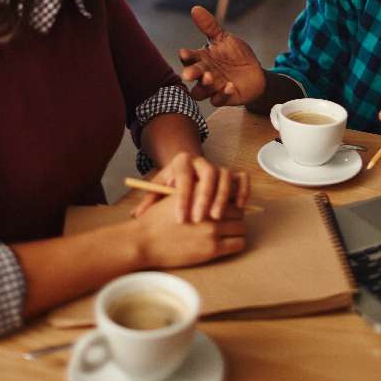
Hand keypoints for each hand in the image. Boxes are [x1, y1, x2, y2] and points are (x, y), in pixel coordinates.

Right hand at [131, 193, 246, 268]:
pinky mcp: (212, 248)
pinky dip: (236, 244)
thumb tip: (218, 194)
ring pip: (242, 227)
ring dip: (236, 231)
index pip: (230, 192)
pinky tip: (226, 245)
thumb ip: (198, 193)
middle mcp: (209, 207)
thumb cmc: (158, 219)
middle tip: (227, 223)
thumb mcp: (177, 195)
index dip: (229, 201)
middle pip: (239, 210)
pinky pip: (238, 244)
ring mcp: (212, 228)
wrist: (144, 240)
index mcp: (201, 191)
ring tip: (227, 235)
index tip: (225, 208)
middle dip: (234, 217)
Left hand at [132, 151, 249, 222]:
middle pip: (208, 174)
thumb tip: (137, 215)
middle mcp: (202, 161)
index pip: (184, 178)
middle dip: (204, 197)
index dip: (183, 198)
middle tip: (199, 219)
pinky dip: (243, 190)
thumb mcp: (157, 189)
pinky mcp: (231, 173)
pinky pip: (242, 178)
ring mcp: (218, 166)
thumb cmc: (170, 184)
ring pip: (226, 175)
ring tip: (216, 218)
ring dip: (223, 197)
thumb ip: (149, 201)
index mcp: (182, 162)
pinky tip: (239, 207)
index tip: (180, 219)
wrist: (184, 169)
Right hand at [179, 6, 265, 106]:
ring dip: (204, 86)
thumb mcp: (225, 38)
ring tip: (211, 78)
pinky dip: (222, 94)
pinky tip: (229, 86)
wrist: (255, 72)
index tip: (184, 53)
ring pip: (200, 92)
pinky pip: (218, 100)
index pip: (189, 57)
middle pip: (192, 75)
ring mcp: (213, 87)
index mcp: (202, 58)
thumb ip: (210, 26)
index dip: (186, 56)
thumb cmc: (236, 55)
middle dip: (191, 73)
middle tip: (190, 73)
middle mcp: (204, 73)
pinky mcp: (223, 98)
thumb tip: (195, 8)